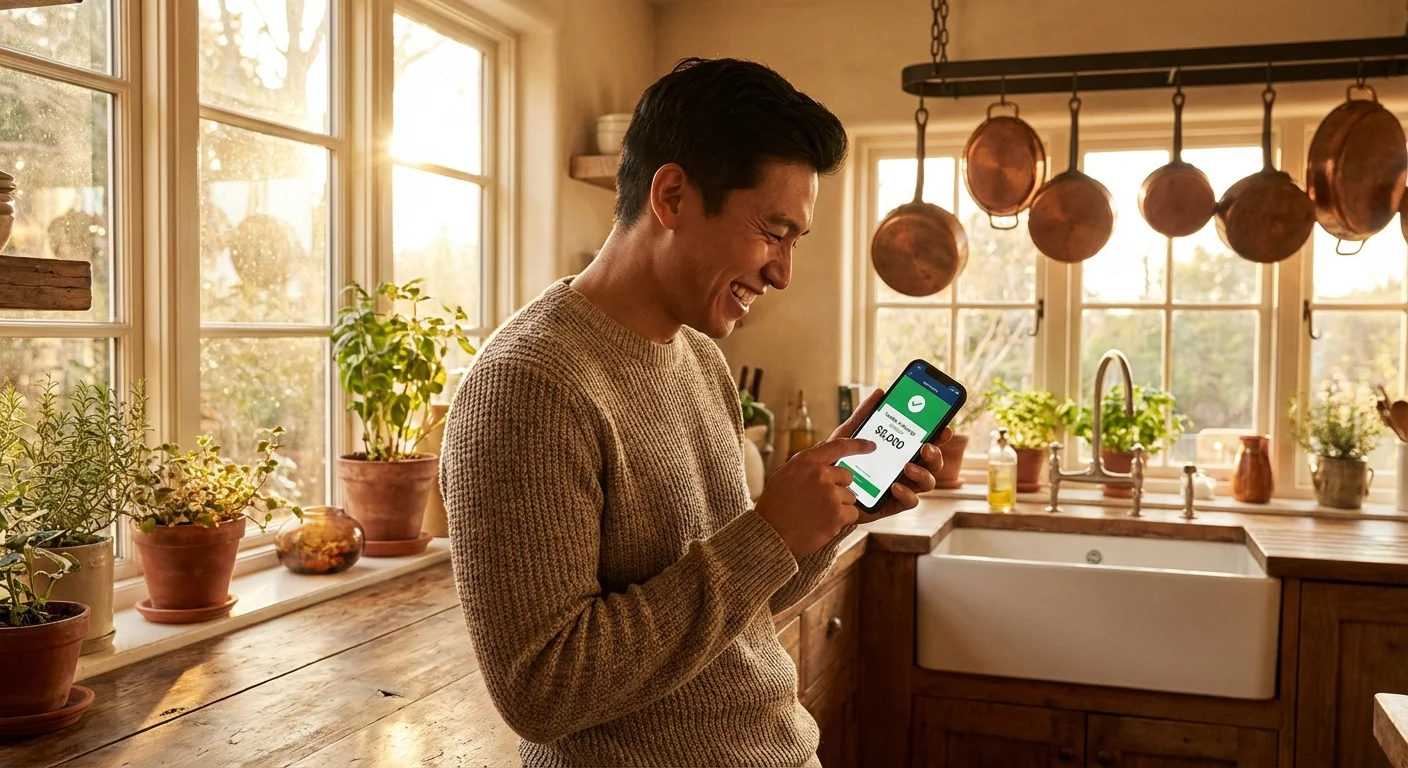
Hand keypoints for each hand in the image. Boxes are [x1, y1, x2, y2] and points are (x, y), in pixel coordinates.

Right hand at [755, 437, 874, 559]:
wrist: (772, 535)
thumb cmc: (775, 506)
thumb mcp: (784, 474)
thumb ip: (807, 464)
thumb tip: (826, 456)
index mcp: (806, 461)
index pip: (839, 446)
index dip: (858, 445)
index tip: (870, 445)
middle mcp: (820, 474)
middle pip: (847, 476)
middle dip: (839, 487)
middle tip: (821, 500)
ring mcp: (830, 494)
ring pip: (850, 496)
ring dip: (839, 505)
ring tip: (818, 514)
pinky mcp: (838, 514)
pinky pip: (852, 512)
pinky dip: (842, 519)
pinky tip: (824, 523)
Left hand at [830, 388, 952, 522]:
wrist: (823, 489)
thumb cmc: (839, 460)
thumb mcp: (849, 435)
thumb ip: (864, 415)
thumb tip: (880, 392)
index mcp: (900, 451)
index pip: (927, 442)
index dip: (939, 436)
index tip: (944, 428)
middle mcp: (906, 468)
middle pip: (933, 462)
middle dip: (935, 454)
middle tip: (925, 447)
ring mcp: (902, 487)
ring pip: (927, 482)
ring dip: (923, 473)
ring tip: (908, 467)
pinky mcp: (892, 505)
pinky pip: (910, 502)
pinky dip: (907, 494)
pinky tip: (895, 486)